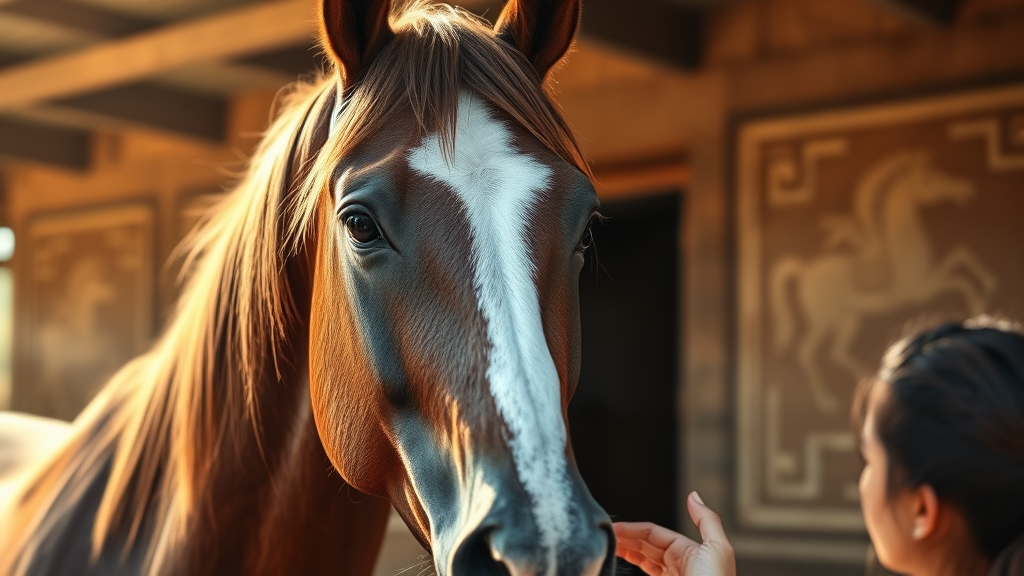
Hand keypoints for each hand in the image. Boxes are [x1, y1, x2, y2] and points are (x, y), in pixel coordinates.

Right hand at [614, 491, 735, 575]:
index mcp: (688, 551)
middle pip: (644, 546)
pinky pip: (643, 573)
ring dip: (624, 552)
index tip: (614, 528)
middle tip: (605, 537)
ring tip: (608, 548)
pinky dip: (631, 566)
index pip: (654, 534)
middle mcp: (677, 565)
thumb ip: (706, 520)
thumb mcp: (718, 548)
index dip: (633, 529)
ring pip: (641, 561)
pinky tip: (620, 562)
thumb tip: (693, 495)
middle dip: (625, 539)